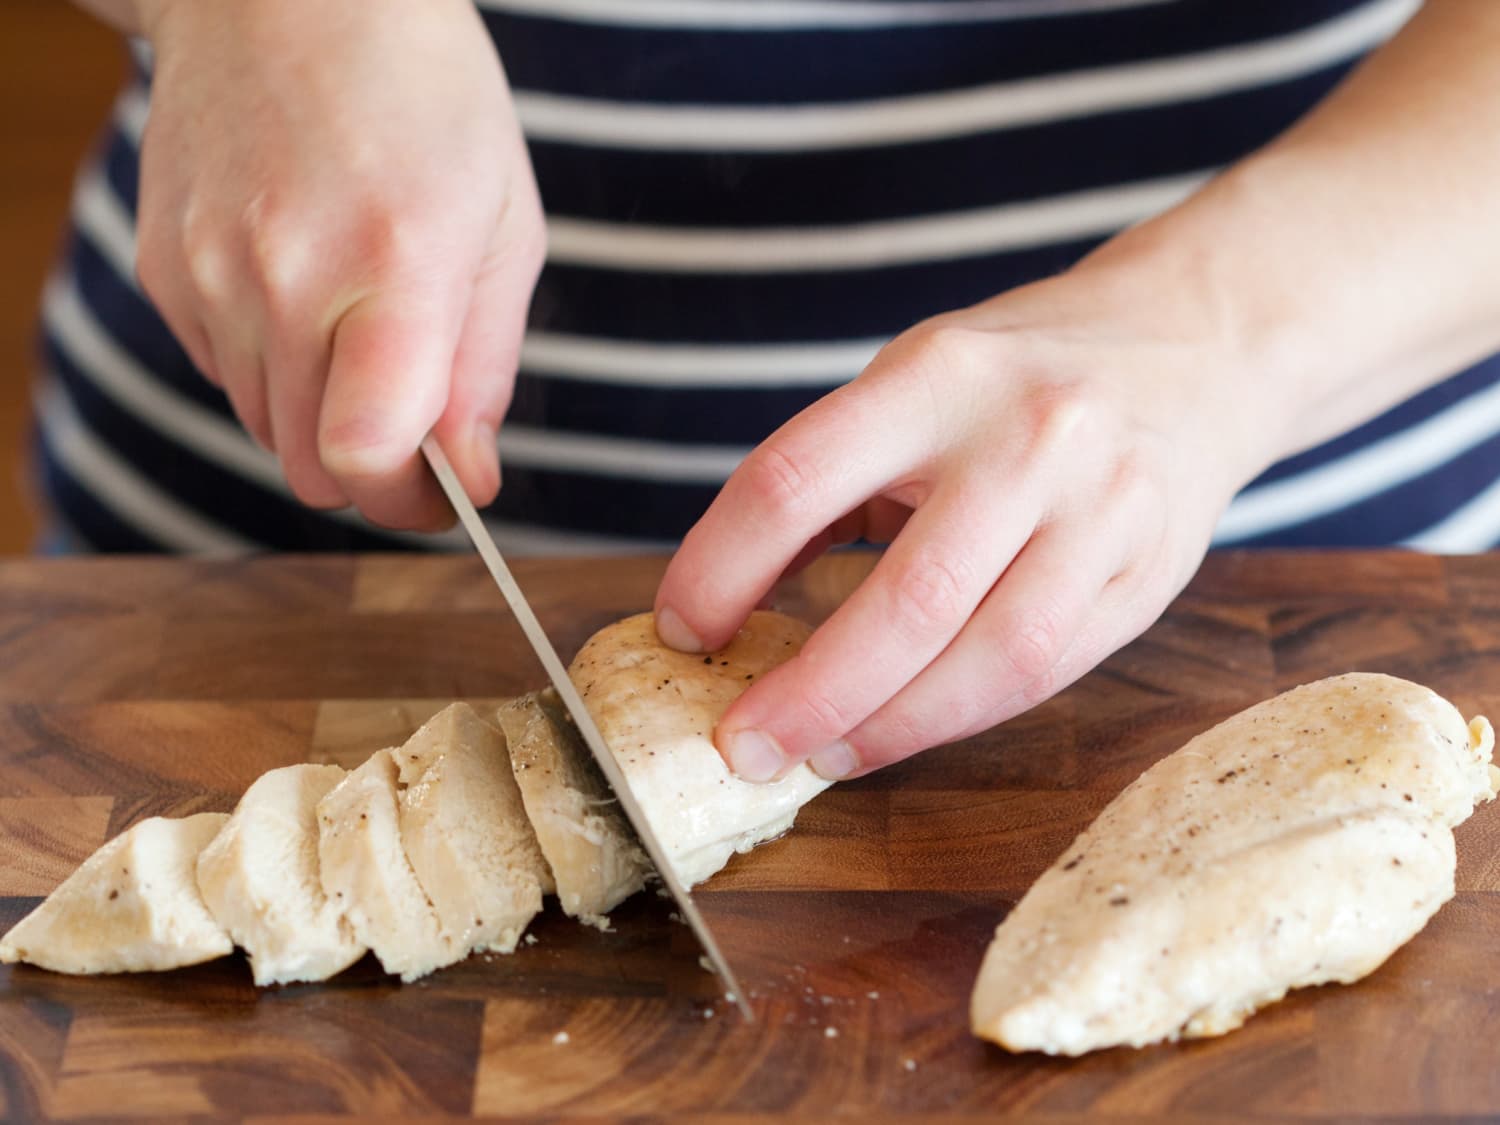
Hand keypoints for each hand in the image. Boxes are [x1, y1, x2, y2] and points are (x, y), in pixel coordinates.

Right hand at [134, 0, 544, 527]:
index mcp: (393, 263)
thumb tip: (470, 481)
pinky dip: (275, 369)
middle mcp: (285, 275)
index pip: (365, 454)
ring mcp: (209, 272)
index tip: (445, 496)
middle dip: (374, 475)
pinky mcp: (166, 269)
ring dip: (324, 420)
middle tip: (419, 436)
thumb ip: (485, 371)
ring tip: (365, 332)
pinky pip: (226, 375)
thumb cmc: (428, 102)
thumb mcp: (507, 227)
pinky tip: (307, 293)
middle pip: (311, 469)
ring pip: (267, 432)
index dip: (408, 503)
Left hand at [655, 257, 1267, 781]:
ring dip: (890, 726)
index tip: (683, 627)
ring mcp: (1103, 511)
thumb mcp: (916, 379)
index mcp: (939, 374)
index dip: (721, 566)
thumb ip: (833, 478)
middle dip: (809, 692)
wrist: (1198, 346)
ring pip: (990, 655)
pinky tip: (902, 728)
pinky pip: (1046, 672)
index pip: (799, 478)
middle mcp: (1029, 438)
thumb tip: (729, 594)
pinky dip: (959, 715)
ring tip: (820, 753)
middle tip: (742, 744)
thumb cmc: (1023, 374)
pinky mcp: (1149, 576)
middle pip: (904, 598)